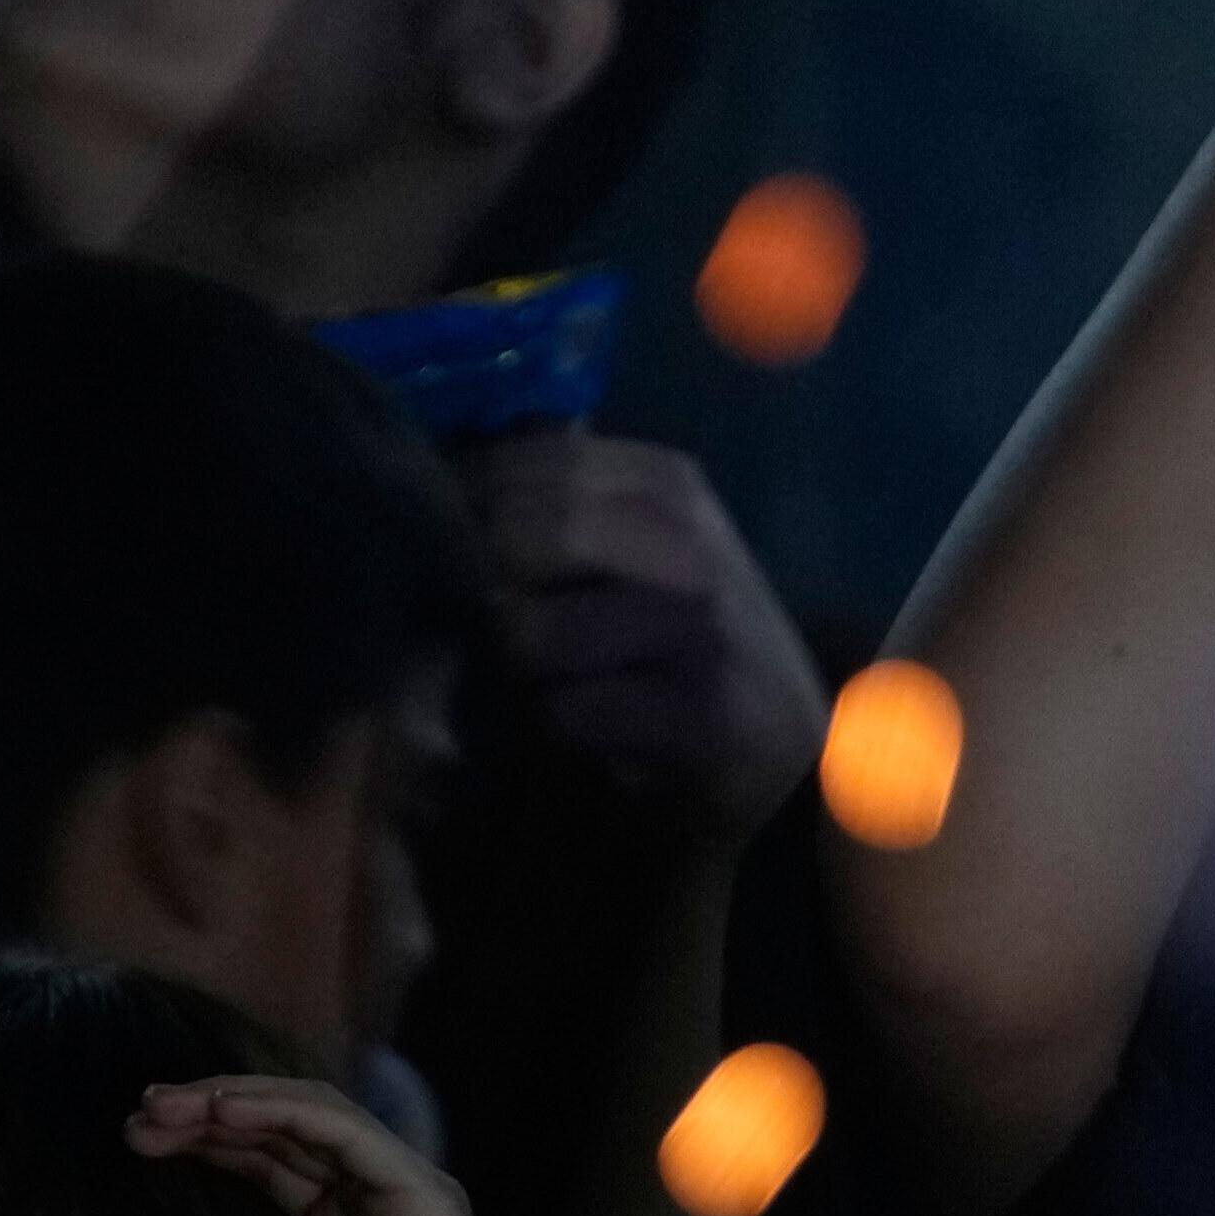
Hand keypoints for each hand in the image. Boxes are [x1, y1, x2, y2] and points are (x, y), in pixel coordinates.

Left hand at [128, 1074, 537, 1215]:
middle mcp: (380, 1204)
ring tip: (162, 1105)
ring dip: (230, 1102)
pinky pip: (339, 1131)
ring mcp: (406, 1195)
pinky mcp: (419, 1198)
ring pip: (308, 1116)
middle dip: (206, 1115)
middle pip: (284, 1133)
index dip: (208, 1146)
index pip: (273, 1165)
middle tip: (137, 1116)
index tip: (139, 1147)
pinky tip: (218, 1110)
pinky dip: (278, 1111)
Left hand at [468, 435, 821, 848]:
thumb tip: (445, 474)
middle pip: (524, 535)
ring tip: (508, 679)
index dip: (462, 503)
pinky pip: (570, 709)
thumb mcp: (639, 553)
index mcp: (667, 484)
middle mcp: (687, 542)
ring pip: (535, 630)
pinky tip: (557, 724)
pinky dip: (545, 723)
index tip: (430, 543)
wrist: (784, 751)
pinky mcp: (697, 712)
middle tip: (454, 621)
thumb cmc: (686, 646)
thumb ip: (563, 510)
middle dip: (474, 584)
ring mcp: (697, 627)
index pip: (529, 464)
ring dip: (505, 666)